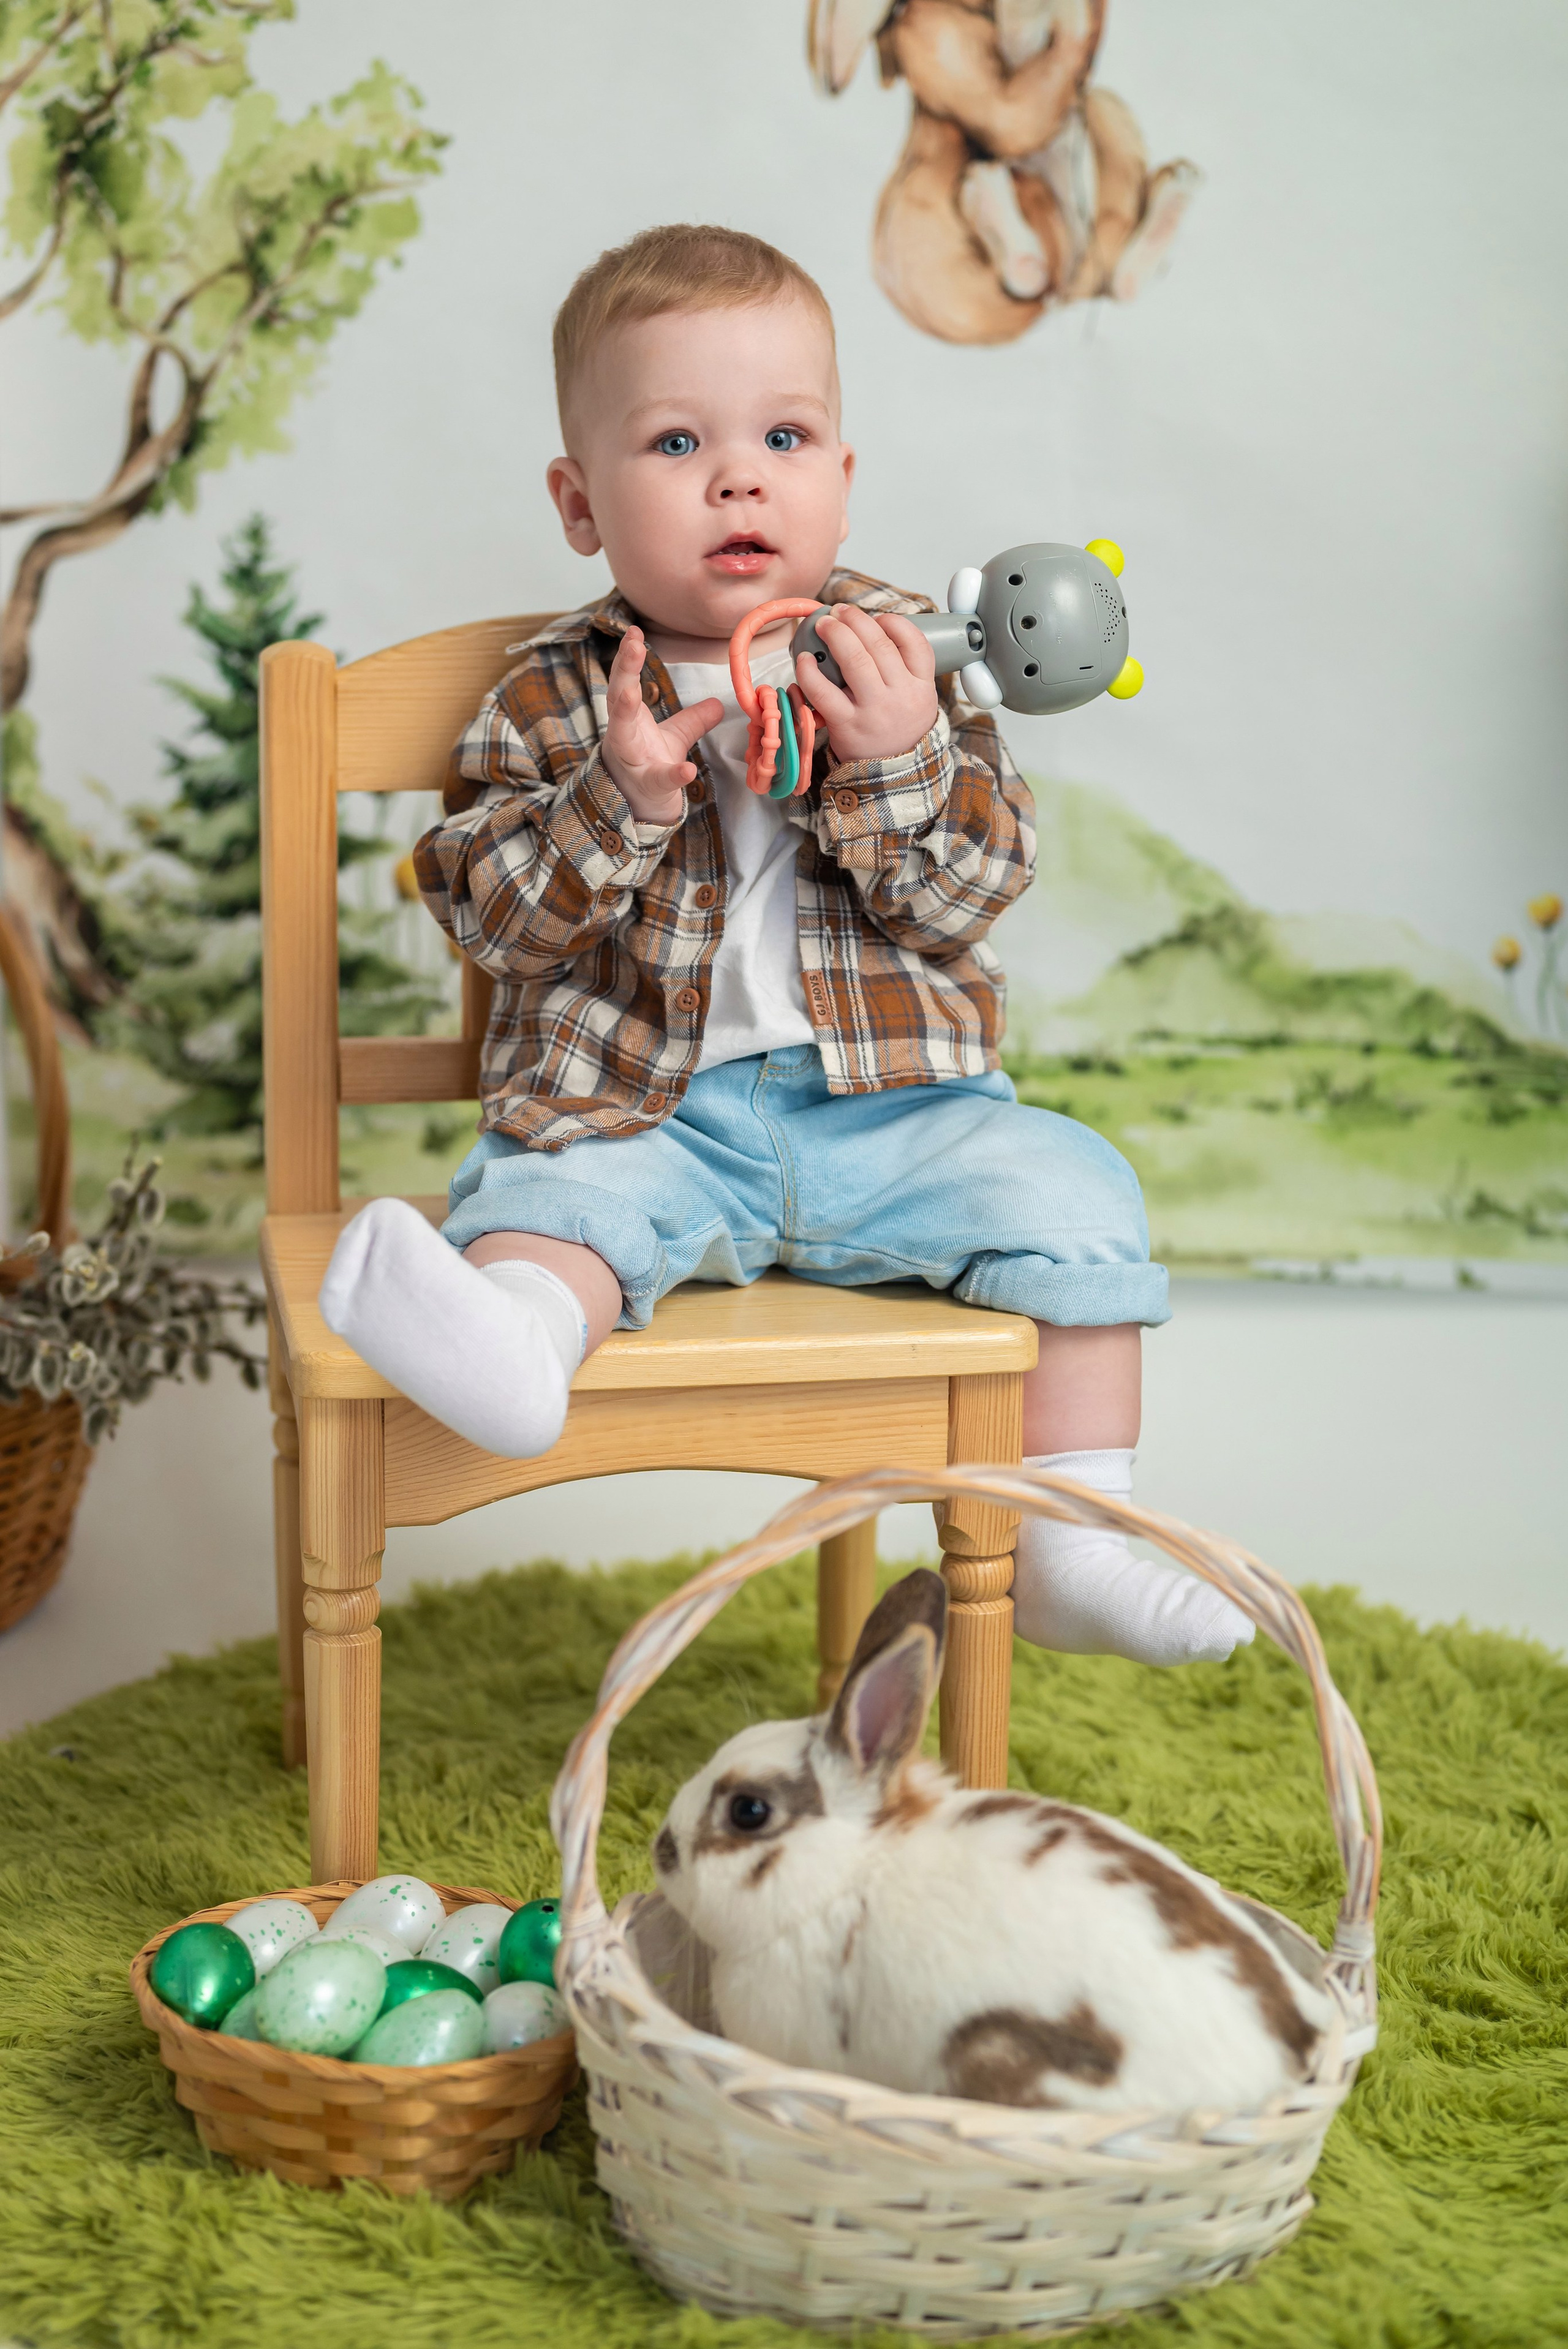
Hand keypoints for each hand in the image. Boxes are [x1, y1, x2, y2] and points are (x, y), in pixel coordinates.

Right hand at [601, 626, 722, 824]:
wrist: (638, 810)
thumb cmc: (649, 767)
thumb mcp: (674, 739)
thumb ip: (694, 720)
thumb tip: (717, 702)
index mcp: (630, 719)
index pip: (625, 682)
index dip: (629, 657)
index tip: (633, 631)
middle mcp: (624, 736)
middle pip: (618, 698)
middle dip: (623, 671)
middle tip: (632, 644)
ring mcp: (632, 761)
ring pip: (622, 733)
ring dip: (625, 710)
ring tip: (632, 692)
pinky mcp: (648, 786)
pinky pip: (660, 778)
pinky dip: (674, 774)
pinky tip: (687, 769)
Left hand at [794, 607, 938, 764]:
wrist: (893, 775)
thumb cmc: (898, 729)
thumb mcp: (918, 699)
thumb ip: (905, 668)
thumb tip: (873, 630)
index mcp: (921, 686)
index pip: (915, 643)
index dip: (895, 623)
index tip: (878, 617)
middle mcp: (900, 695)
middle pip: (879, 644)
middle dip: (856, 620)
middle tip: (839, 611)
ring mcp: (873, 710)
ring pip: (855, 659)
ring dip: (835, 634)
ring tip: (824, 624)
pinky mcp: (846, 725)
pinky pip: (824, 691)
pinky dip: (810, 671)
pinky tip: (804, 659)